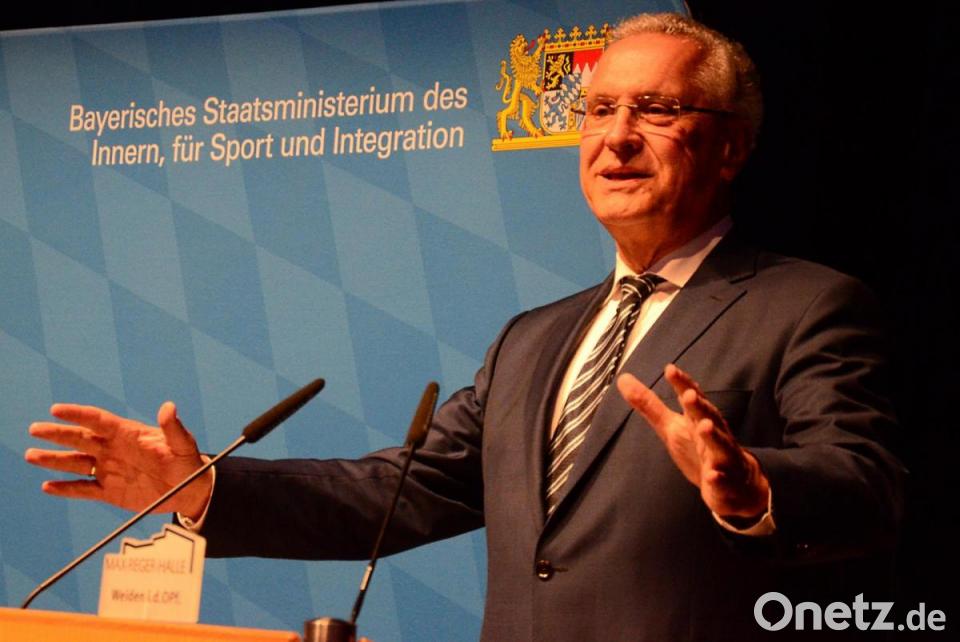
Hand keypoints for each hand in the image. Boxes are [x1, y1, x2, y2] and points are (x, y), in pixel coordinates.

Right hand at [24, 402, 211, 519]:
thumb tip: (168, 407)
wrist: (190, 490)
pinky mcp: (110, 491)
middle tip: (35, 429)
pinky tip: (48, 486)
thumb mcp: (183, 444)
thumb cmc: (188, 462)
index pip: (99, 420)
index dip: (79, 414)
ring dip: (54, 460)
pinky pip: (83, 489)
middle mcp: (114, 450)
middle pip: (80, 439)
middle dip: (58, 434)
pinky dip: (66, 488)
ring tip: (31, 455)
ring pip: (76, 463)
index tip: (57, 409)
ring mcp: (110, 470)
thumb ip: (173, 428)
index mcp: (128, 434)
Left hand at [616, 364, 769, 519]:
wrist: (732, 483)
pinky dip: (718, 477)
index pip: (691, 397)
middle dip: (699, 406)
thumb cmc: (697, 448)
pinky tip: (713, 475)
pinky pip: (723, 479)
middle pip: (708, 416)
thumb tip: (623, 379)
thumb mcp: (670, 426)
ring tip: (704, 426)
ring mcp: (722, 457)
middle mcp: (713, 433)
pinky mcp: (726, 481)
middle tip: (688, 394)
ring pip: (720, 444)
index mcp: (698, 418)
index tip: (670, 369)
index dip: (682, 384)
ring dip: (713, 435)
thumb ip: (649, 404)